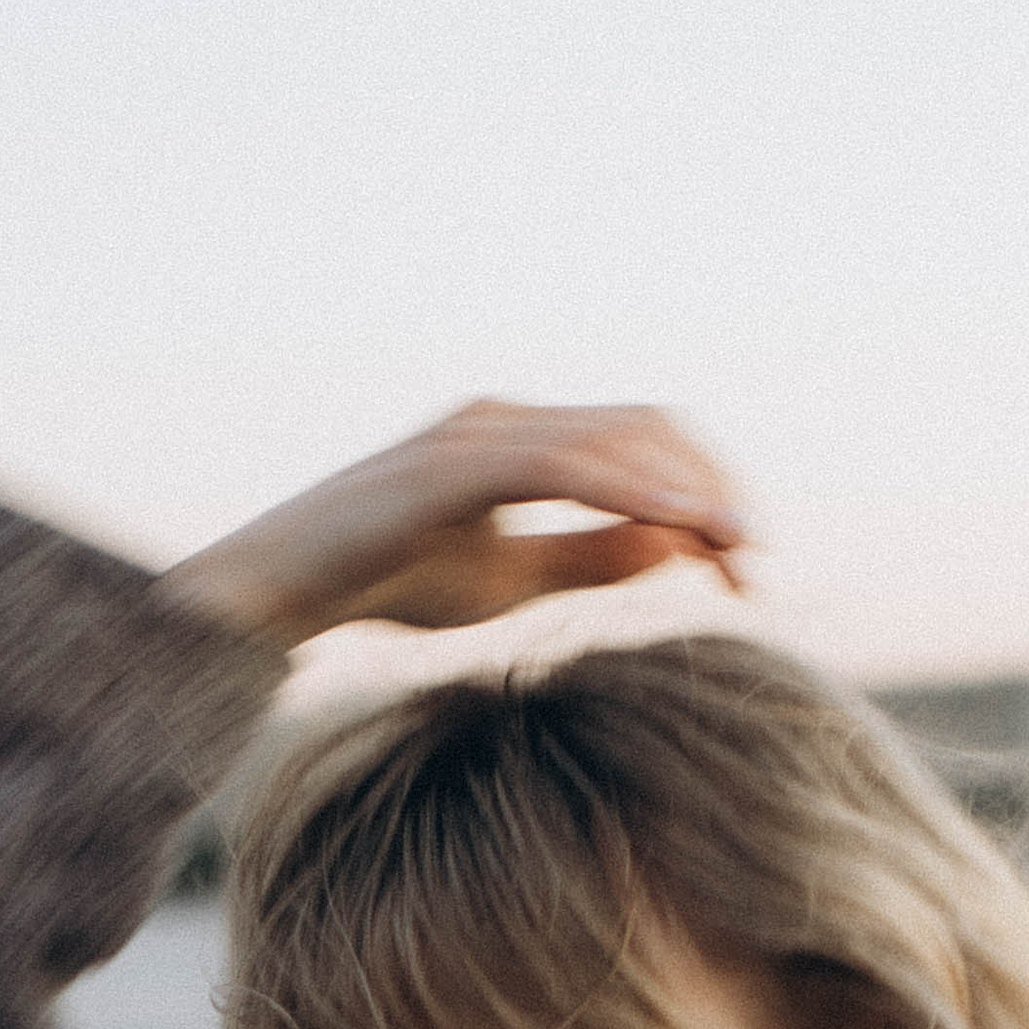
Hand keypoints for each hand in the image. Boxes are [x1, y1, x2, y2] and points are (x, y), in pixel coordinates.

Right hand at [156, 399, 747, 647]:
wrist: (269, 604)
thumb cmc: (382, 595)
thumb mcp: (510, 587)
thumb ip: (586, 561)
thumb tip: (674, 550)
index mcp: (520, 446)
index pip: (645, 445)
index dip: (711, 496)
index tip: (753, 571)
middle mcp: (501, 423)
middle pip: (646, 426)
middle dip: (716, 486)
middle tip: (759, 564)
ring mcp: (469, 437)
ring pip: (612, 437)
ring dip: (688, 487)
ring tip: (737, 546)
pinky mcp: (441, 467)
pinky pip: (556, 464)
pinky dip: (628, 488)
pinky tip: (678, 525)